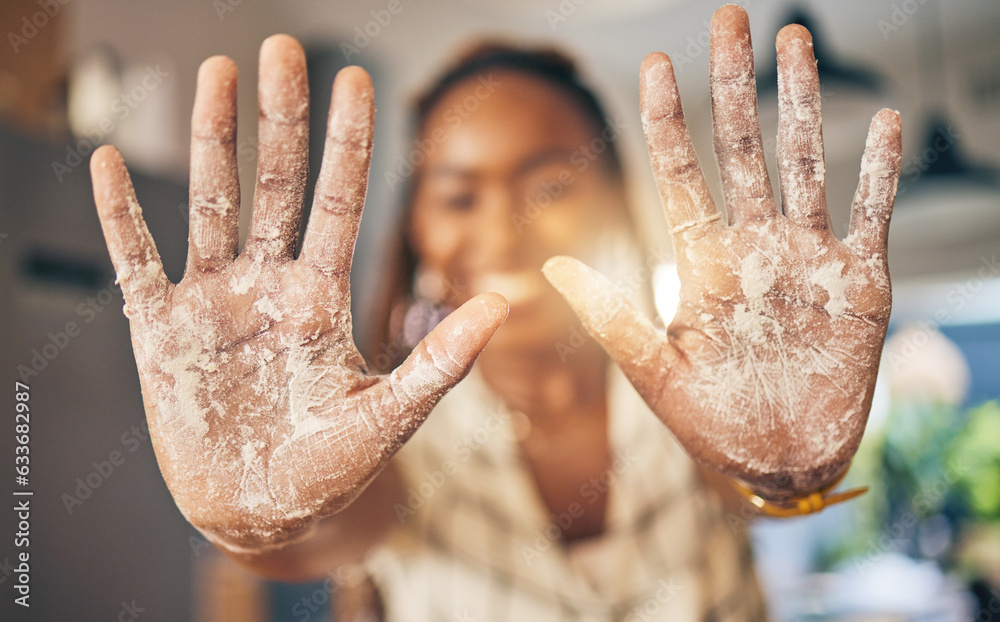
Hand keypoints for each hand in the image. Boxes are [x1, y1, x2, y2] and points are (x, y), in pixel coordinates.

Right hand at [90, 35, 506, 550]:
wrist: (264, 511)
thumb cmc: (330, 468)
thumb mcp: (390, 414)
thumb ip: (441, 360)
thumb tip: (505, 303)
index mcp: (321, 296)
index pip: (339, 202)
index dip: (347, 142)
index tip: (355, 80)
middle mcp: (269, 285)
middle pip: (277, 184)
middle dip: (281, 118)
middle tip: (281, 49)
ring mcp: (214, 302)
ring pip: (212, 204)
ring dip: (212, 140)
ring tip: (215, 75)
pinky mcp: (161, 332)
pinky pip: (136, 263)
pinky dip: (121, 217)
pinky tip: (108, 164)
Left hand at [544, 6, 900, 499]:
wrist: (777, 464)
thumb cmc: (712, 424)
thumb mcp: (655, 373)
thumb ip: (611, 318)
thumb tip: (553, 265)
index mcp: (703, 265)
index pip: (681, 177)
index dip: (667, 121)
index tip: (654, 66)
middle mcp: (754, 249)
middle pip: (741, 151)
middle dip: (732, 86)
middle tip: (726, 20)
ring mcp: (807, 261)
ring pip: (805, 164)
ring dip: (800, 103)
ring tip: (793, 42)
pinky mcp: (859, 285)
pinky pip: (871, 216)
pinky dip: (879, 173)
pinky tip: (881, 123)